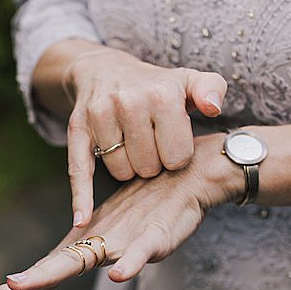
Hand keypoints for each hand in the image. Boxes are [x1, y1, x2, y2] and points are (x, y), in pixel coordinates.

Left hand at [0, 134, 239, 289]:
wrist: (189, 176)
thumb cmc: (153, 206)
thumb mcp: (119, 234)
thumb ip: (98, 252)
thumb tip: (84, 270)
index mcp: (88, 242)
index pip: (48, 271)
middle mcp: (98, 240)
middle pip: (55, 266)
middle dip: (22, 286)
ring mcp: (124, 238)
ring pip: (84, 257)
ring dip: (51, 271)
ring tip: (22, 283)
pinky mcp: (155, 237)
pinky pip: (141, 252)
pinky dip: (129, 263)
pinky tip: (117, 275)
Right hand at [61, 44, 227, 225]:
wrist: (104, 69)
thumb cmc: (155, 85)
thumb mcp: (189, 81)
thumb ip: (212, 90)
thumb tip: (213, 108)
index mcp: (162, 95)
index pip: (177, 158)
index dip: (177, 157)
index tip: (172, 144)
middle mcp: (129, 103)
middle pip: (148, 168)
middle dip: (153, 164)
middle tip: (151, 145)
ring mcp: (100, 116)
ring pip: (121, 173)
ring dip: (128, 168)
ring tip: (131, 146)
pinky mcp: (77, 130)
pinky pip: (80, 170)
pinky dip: (81, 197)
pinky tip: (81, 220)